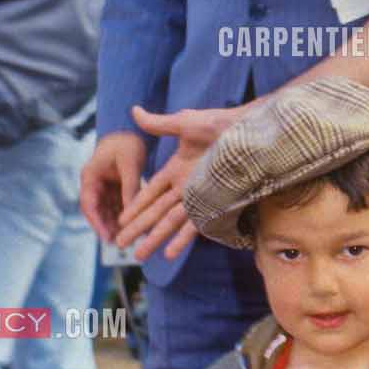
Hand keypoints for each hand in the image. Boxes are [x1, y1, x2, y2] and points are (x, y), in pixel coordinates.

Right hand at [79, 131, 147, 243]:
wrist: (132, 129)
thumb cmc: (128, 142)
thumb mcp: (130, 164)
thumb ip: (130, 188)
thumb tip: (131, 213)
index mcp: (90, 175)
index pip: (89, 204)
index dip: (96, 222)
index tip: (106, 237)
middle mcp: (94, 183)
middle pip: (97, 210)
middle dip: (106, 227)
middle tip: (118, 243)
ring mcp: (104, 185)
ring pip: (107, 210)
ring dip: (114, 224)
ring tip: (125, 239)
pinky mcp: (116, 186)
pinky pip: (117, 204)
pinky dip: (123, 215)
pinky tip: (132, 227)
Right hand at [114, 104, 245, 260]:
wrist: (248, 131)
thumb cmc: (220, 123)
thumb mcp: (185, 122)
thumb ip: (159, 124)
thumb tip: (134, 111)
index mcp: (176, 169)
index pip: (150, 192)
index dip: (135, 205)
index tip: (120, 219)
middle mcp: (185, 187)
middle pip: (155, 211)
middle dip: (137, 228)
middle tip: (120, 244)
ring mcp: (199, 197)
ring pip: (169, 222)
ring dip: (154, 239)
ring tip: (139, 256)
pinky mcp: (214, 204)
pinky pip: (194, 225)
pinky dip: (182, 239)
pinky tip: (170, 254)